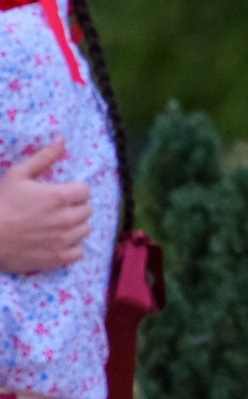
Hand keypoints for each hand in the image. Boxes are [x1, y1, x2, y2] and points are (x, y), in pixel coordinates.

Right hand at [0, 140, 92, 273]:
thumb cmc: (0, 203)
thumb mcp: (18, 174)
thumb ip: (44, 158)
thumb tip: (62, 140)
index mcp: (60, 196)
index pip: (85, 191)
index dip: (72, 191)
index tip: (59, 194)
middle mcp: (68, 218)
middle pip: (87, 210)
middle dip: (74, 207)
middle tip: (54, 210)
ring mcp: (65, 240)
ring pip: (85, 230)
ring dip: (74, 226)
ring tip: (55, 225)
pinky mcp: (60, 258)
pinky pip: (79, 252)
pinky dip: (71, 247)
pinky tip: (56, 242)